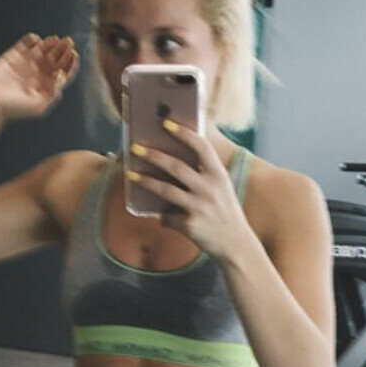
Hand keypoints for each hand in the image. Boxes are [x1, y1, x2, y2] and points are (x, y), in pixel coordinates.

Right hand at [0, 34, 78, 122]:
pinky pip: (26, 43)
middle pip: (57, 57)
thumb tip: (62, 75)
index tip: (74, 54)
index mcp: (48, 85)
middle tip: (68, 42)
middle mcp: (39, 73)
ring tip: (55, 40)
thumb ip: (52, 93)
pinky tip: (36, 40)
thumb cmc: (15, 109)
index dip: (71, 62)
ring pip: (44, 48)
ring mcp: (27, 63)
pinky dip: (32, 39)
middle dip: (63, 49)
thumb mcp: (38, 106)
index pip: (65, 71)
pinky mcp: (15, 55)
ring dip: (51, 42)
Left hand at [127, 122, 254, 261]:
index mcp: (218, 175)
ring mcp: (199, 206)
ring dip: (146, 181)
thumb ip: (204, 173)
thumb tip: (170, 162)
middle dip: (153, 156)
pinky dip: (161, 215)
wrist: (235, 243)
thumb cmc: (223, 211)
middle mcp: (209, 188)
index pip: (201, 147)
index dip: (184, 133)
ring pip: (166, 190)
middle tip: (135, 147)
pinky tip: (156, 214)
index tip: (166, 123)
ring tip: (131, 174)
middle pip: (176, 167)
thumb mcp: (221, 187)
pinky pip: (168, 215)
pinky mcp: (189, 224)